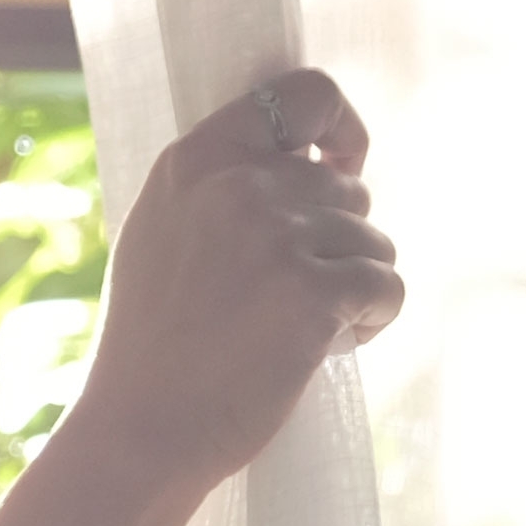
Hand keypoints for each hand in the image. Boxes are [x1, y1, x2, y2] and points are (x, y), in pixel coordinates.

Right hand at [62, 70, 402, 500]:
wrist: (139, 432)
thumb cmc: (153, 346)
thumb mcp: (163, 235)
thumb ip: (223, 186)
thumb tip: (315, 160)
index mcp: (196, 161)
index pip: (303, 94)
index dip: (341, 126)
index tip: (342, 164)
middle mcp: (238, 186)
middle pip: (348, 188)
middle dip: (337, 244)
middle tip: (290, 298)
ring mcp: (277, 236)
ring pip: (374, 242)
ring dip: (353, 288)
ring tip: (298, 331)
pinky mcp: (313, 292)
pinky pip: (386, 288)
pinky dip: (370, 321)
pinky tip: (324, 349)